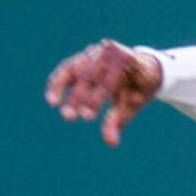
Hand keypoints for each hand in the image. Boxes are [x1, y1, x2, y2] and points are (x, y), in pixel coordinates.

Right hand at [45, 39, 162, 146]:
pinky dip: (57, 82)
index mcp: (125, 59)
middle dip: (77, 96)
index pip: (107, 81)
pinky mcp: (81, 58)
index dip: (96, 99)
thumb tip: (111, 144)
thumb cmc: (139, 89)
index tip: (86, 117)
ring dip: (62, 87)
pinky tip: (51, 98)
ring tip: (53, 104)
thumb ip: (119, 121)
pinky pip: (66, 69)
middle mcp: (107, 51)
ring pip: (74, 70)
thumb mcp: (133, 105)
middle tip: (68, 116)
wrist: (144, 68)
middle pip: (88, 76)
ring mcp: (93, 52)